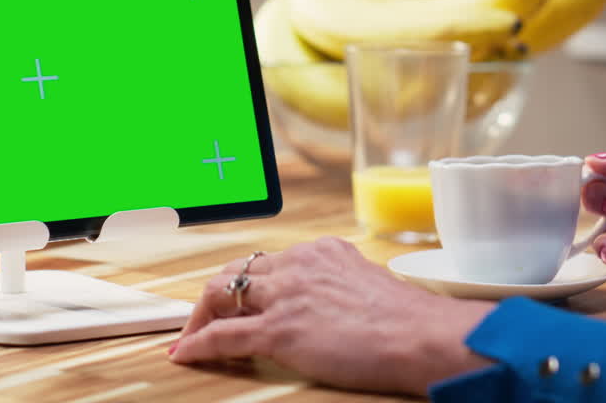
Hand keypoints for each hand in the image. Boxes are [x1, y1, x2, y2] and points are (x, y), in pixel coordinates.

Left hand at [171, 237, 494, 394]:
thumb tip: (330, 304)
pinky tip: (187, 354)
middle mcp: (298, 264)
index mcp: (321, 251)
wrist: (419, 336)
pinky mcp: (279, 330)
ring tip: (191, 338)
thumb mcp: (368, 282)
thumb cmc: (408, 320)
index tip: (240, 299)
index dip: (247, 284)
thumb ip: (341, 284)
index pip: (268, 262)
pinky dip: (197, 345)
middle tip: (207, 318)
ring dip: (199, 318)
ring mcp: (286, 296)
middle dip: (216, 296)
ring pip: (221, 296)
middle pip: (236, 272)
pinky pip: (222, 336)